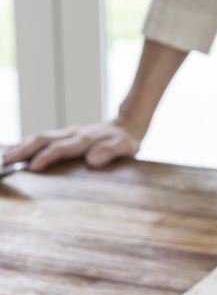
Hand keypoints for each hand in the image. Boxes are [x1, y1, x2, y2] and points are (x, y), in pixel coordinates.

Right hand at [2, 117, 142, 172]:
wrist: (125, 126)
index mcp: (84, 138)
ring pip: (39, 137)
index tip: (33, 168)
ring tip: (6, 157)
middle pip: (42, 140)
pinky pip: (42, 139)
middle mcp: (72, 133)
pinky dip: (27, 144)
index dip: (46, 158)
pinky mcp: (64, 135)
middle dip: (23, 150)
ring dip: (21, 147)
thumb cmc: (125, 141)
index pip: (60, 148)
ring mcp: (66, 133)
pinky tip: (16, 151)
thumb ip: (108, 152)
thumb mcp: (124, 147)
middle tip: (7, 162)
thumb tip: (91, 161)